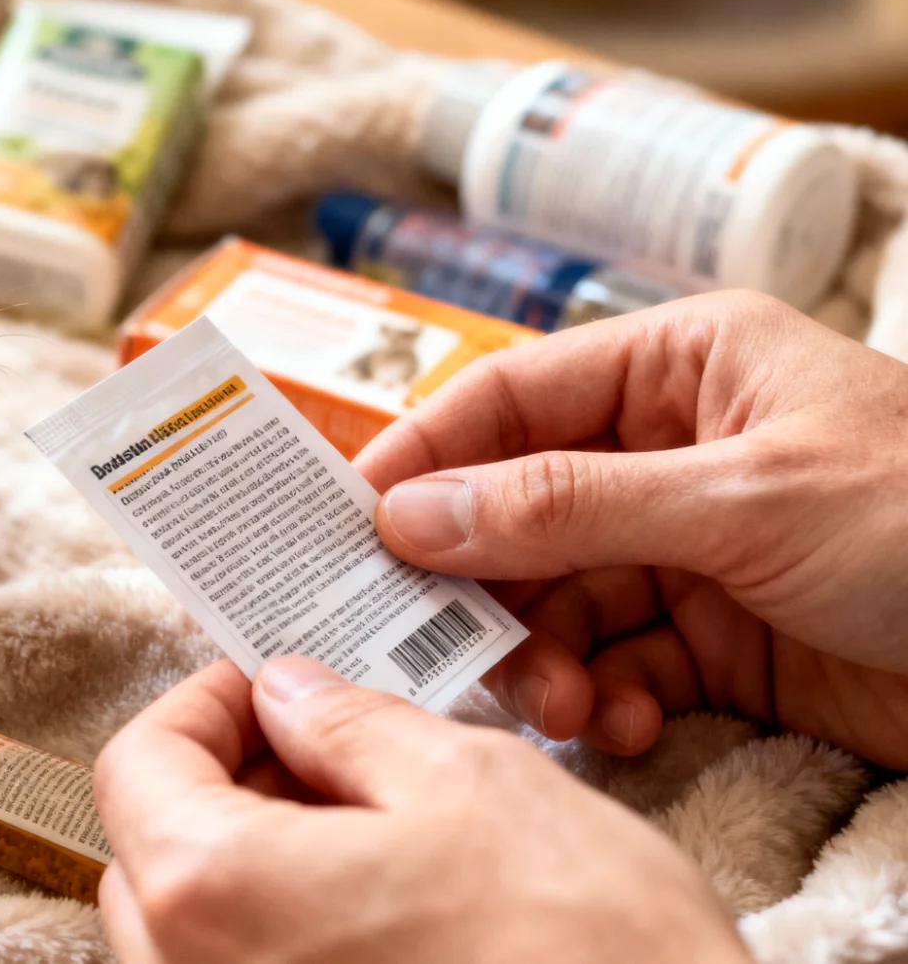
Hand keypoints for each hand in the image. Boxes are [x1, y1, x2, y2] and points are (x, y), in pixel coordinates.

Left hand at [94, 656, 750, 963]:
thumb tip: (286, 693)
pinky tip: (382, 907)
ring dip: (259, 857)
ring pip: (195, 927)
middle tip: (325, 744)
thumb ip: (345, 725)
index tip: (270, 682)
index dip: (204, 703)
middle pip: (154, 851)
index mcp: (211, 892)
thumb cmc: (582, 950)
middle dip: (228, 779)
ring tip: (371, 826)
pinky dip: (287, 931)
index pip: (136, 764)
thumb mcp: (467, 783)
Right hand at [357, 290, 907, 766]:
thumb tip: (411, 509)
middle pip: (516, 509)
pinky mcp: (712, 638)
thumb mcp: (739, 499)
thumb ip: (566, 505)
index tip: (351, 517)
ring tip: (552, 700)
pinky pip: (608, 661)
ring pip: (553, 596)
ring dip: (534, 653)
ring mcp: (687, 547)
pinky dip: (594, 697)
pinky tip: (613, 721)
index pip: (512, 396)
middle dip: (479, 580)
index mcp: (680, 368)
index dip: (425, 452)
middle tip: (432, 641)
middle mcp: (670, 451)